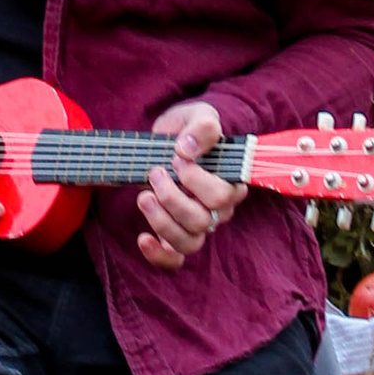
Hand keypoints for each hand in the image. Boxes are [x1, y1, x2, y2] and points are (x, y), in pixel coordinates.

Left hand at [136, 99, 244, 271]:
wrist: (174, 137)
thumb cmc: (191, 129)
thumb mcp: (199, 115)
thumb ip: (201, 128)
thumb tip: (186, 149)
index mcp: (230, 183)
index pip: (221, 196)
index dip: (196, 181)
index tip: (177, 160)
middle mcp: (219, 210)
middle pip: (202, 221)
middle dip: (172, 198)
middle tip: (155, 174)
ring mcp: (198, 225)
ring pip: (189, 242)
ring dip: (162, 222)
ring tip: (143, 196)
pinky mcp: (176, 234)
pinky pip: (174, 259)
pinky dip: (158, 255)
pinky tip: (143, 238)